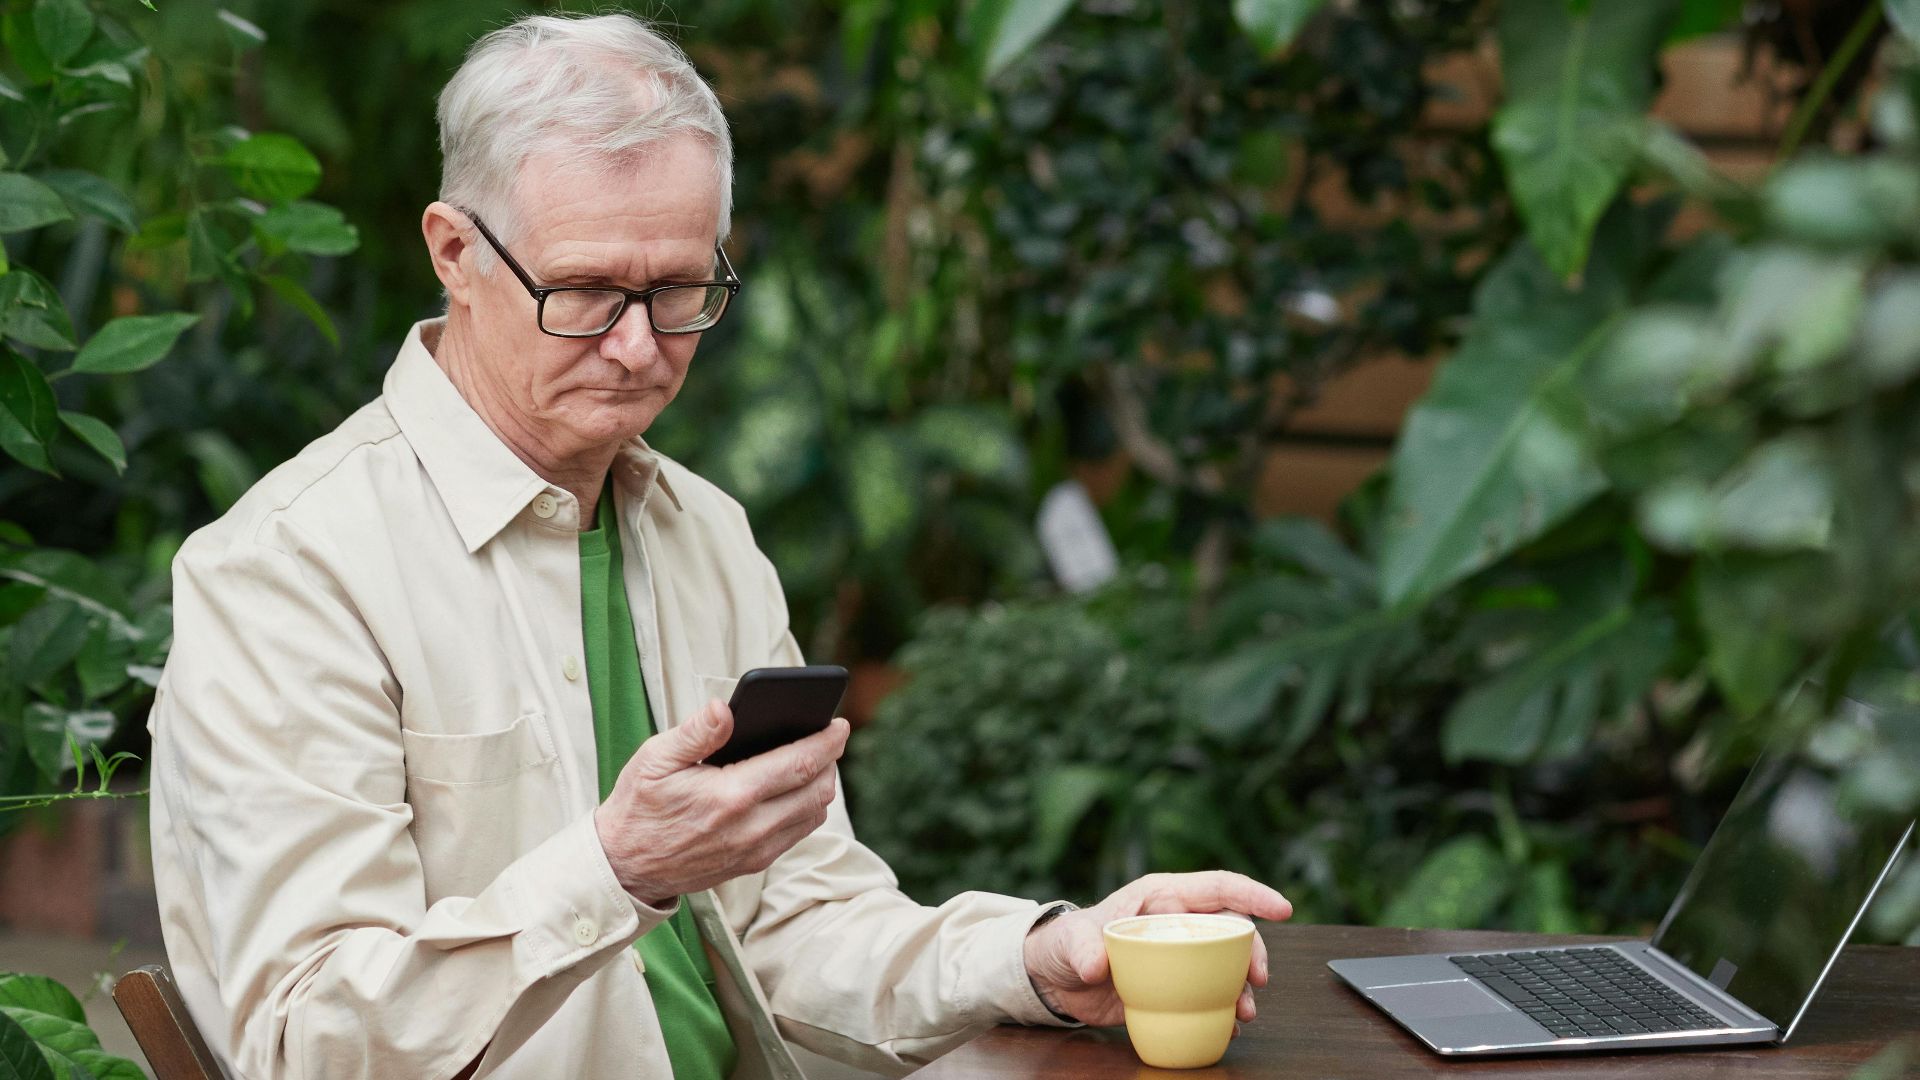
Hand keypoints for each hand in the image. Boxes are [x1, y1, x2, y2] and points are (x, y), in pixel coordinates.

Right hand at [594, 698, 849, 906]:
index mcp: (730, 796)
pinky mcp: (753, 864)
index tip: (839, 723)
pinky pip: (798, 833)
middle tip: (829, 736)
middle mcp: (751, 828)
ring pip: (814, 814)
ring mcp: (755, 851)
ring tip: (815, 759)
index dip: (827, 742)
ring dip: (821, 785)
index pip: (800, 764)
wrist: (624, 866)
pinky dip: (807, 808)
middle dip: (830, 760)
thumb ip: (695, 732)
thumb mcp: (655, 759)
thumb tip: (725, 707)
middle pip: (817, 790)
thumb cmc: (639, 806)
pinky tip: (795, 788)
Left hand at [1022, 872, 1291, 1027]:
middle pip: (1232, 930)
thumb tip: (1097, 965)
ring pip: (1228, 965)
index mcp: (1161, 897)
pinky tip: (1227, 1026)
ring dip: (1243, 987)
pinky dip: (1224, 1009)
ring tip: (1244, 1012)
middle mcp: (1178, 923)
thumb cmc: (1066, 943)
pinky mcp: (1177, 986)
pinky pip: (1211, 994)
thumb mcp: (1071, 942)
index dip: (1252, 895)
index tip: (1282, 909)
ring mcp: (1181, 955)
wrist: (1056, 980)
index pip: (1216, 888)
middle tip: (1258, 979)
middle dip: (1254, 952)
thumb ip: (1083, 950)